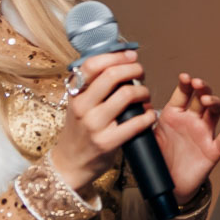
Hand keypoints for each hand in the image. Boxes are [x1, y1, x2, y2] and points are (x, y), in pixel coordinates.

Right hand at [50, 51, 154, 193]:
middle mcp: (82, 106)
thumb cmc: (79, 131)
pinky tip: (149, 115)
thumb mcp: (79, 104)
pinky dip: (148, 116)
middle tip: (141, 73)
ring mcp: (94, 124)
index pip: (93, 64)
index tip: (131, 56)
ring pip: (126, 95)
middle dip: (134, 69)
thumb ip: (93, 86)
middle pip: (112, 75)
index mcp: (75, 93)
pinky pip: (135, 123)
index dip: (116, 56)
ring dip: (144, 92)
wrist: (70, 163)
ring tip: (145, 95)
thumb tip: (119, 63)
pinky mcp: (107, 142)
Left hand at [154, 73, 219, 203]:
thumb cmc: (160, 158)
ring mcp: (204, 134)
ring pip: (214, 112)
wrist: (168, 185)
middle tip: (197, 84)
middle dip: (202, 88)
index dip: (186, 83)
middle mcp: (192, 120)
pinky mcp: (212, 150)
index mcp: (175, 114)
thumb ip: (141, 121)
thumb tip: (135, 105)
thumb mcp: (148, 137)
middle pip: (202, 97)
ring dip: (213, 103)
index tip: (184, 77)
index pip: (183, 93)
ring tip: (206, 100)